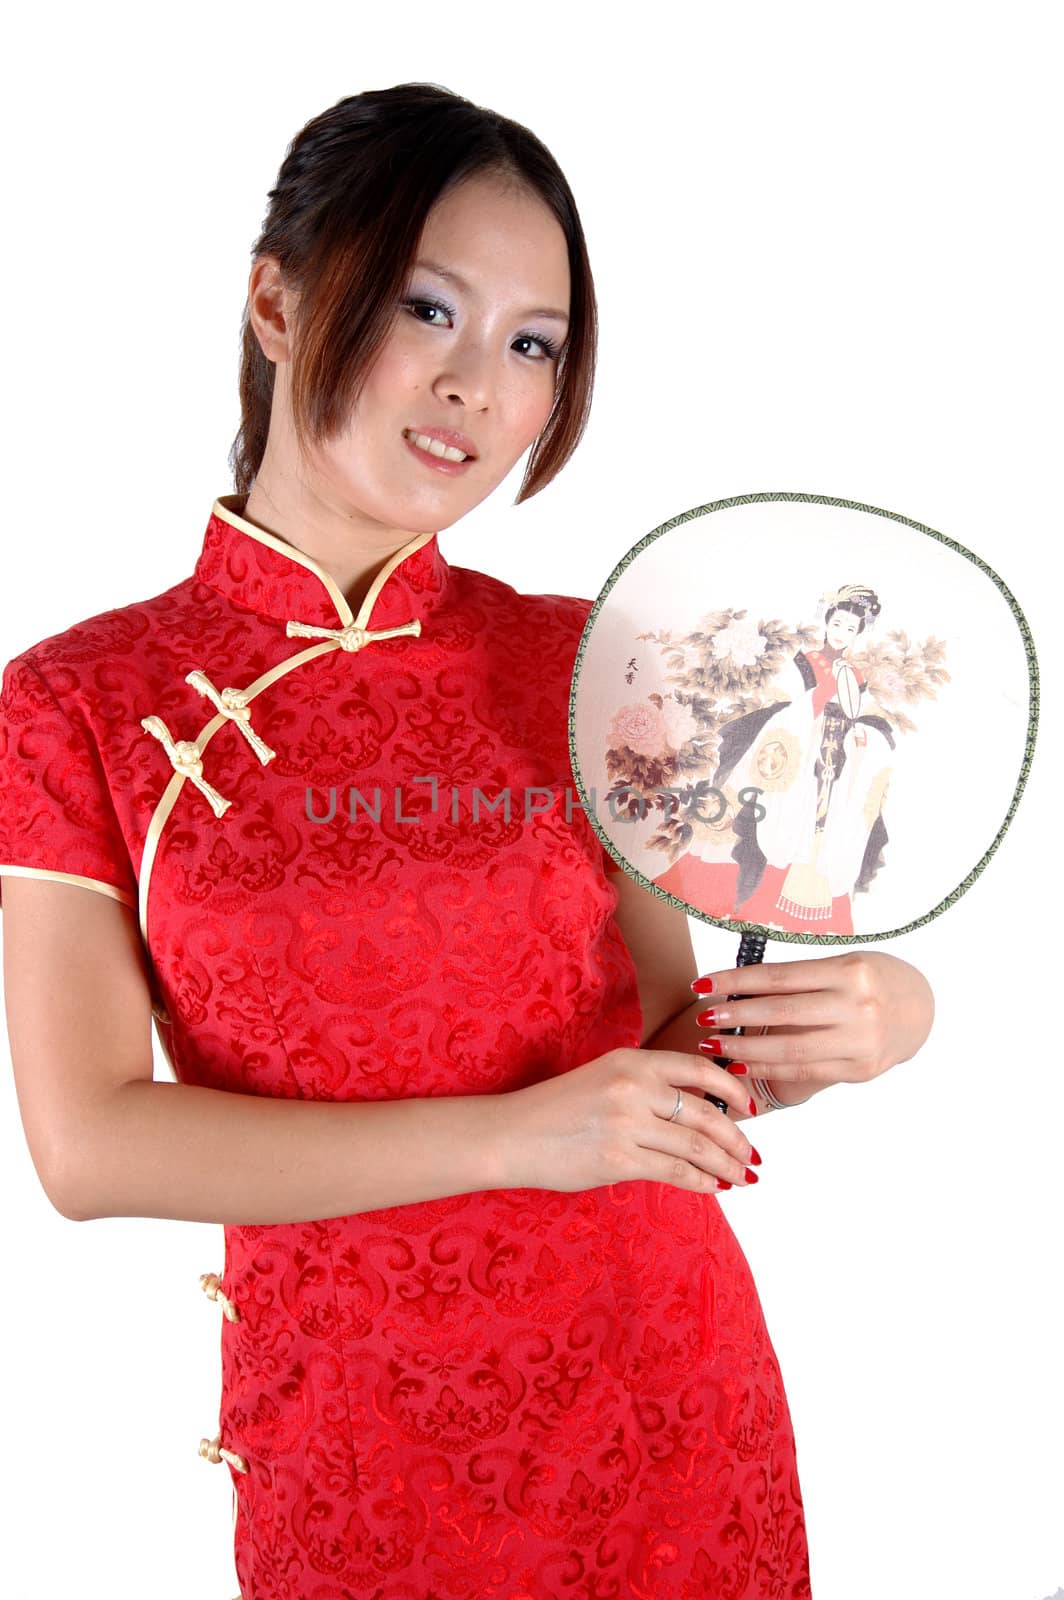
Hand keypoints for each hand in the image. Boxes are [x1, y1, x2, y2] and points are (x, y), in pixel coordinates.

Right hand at [498, 1046, 762, 1195]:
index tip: (749, 1108)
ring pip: (696, 1146)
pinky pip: (675, 1171)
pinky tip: (715, 1188)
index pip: (698, 1069)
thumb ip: (647, 1088)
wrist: (511, 1134)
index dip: (732, 1089)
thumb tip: (698, 1109)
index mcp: (631, 1061)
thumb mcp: (604, 1079)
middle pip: (705, 1113)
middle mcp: (633, 1087)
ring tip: (741, 1176)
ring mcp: (626, 1124)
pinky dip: (702, 1182)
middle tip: (751, 1155)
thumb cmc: (557, 1110)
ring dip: (725, 1165)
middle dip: (736, 1139)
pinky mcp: (618, 1159)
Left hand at [692, 950, 934, 1096]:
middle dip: (735, 1018)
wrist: (919, 1008)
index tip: (703, 984)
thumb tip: (737, 991)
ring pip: (790, 1050)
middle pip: (782, 1014)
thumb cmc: (869, 979)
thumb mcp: (841, 965)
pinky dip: (768, 1069)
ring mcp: (861, 1042)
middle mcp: (858, 1006)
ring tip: (714, 1047)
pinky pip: (805, 1072)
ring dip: (745, 1051)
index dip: (737, 982)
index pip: (780, 977)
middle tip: (703, 1020)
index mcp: (849, 971)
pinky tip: (742, 1066)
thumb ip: (799, 981)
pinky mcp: (861, 1070)